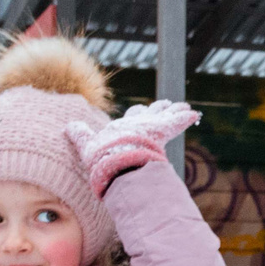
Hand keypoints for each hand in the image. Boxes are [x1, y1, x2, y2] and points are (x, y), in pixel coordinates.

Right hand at [67, 101, 199, 195]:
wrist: (116, 160)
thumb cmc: (102, 157)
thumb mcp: (87, 147)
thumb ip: (81, 136)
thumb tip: (68, 125)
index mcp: (122, 127)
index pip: (131, 116)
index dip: (138, 113)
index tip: (140, 111)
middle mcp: (137, 123)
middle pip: (150, 112)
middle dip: (157, 108)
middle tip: (166, 105)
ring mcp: (150, 126)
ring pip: (166, 115)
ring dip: (175, 110)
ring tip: (184, 107)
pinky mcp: (162, 130)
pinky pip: (178, 122)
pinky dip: (186, 117)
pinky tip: (195, 114)